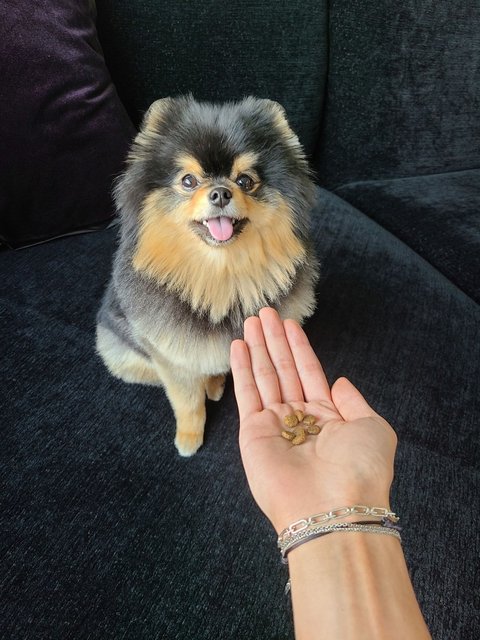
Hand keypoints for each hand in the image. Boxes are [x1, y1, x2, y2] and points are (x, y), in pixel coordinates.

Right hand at [230, 308, 397, 532]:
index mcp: (327, 416)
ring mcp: (274, 425)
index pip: (309, 372)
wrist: (333, 507)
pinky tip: (239, 346)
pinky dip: (242, 368)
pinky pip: (247, 393)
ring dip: (257, 347)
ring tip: (251, 320)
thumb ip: (354, 402)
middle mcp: (299, 418)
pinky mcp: (253, 432)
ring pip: (264, 376)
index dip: (299, 347)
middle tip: (264, 312)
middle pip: (283, 369)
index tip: (290, 323)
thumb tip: (339, 382)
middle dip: (274, 340)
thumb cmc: (360, 469)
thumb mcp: (372, 428)